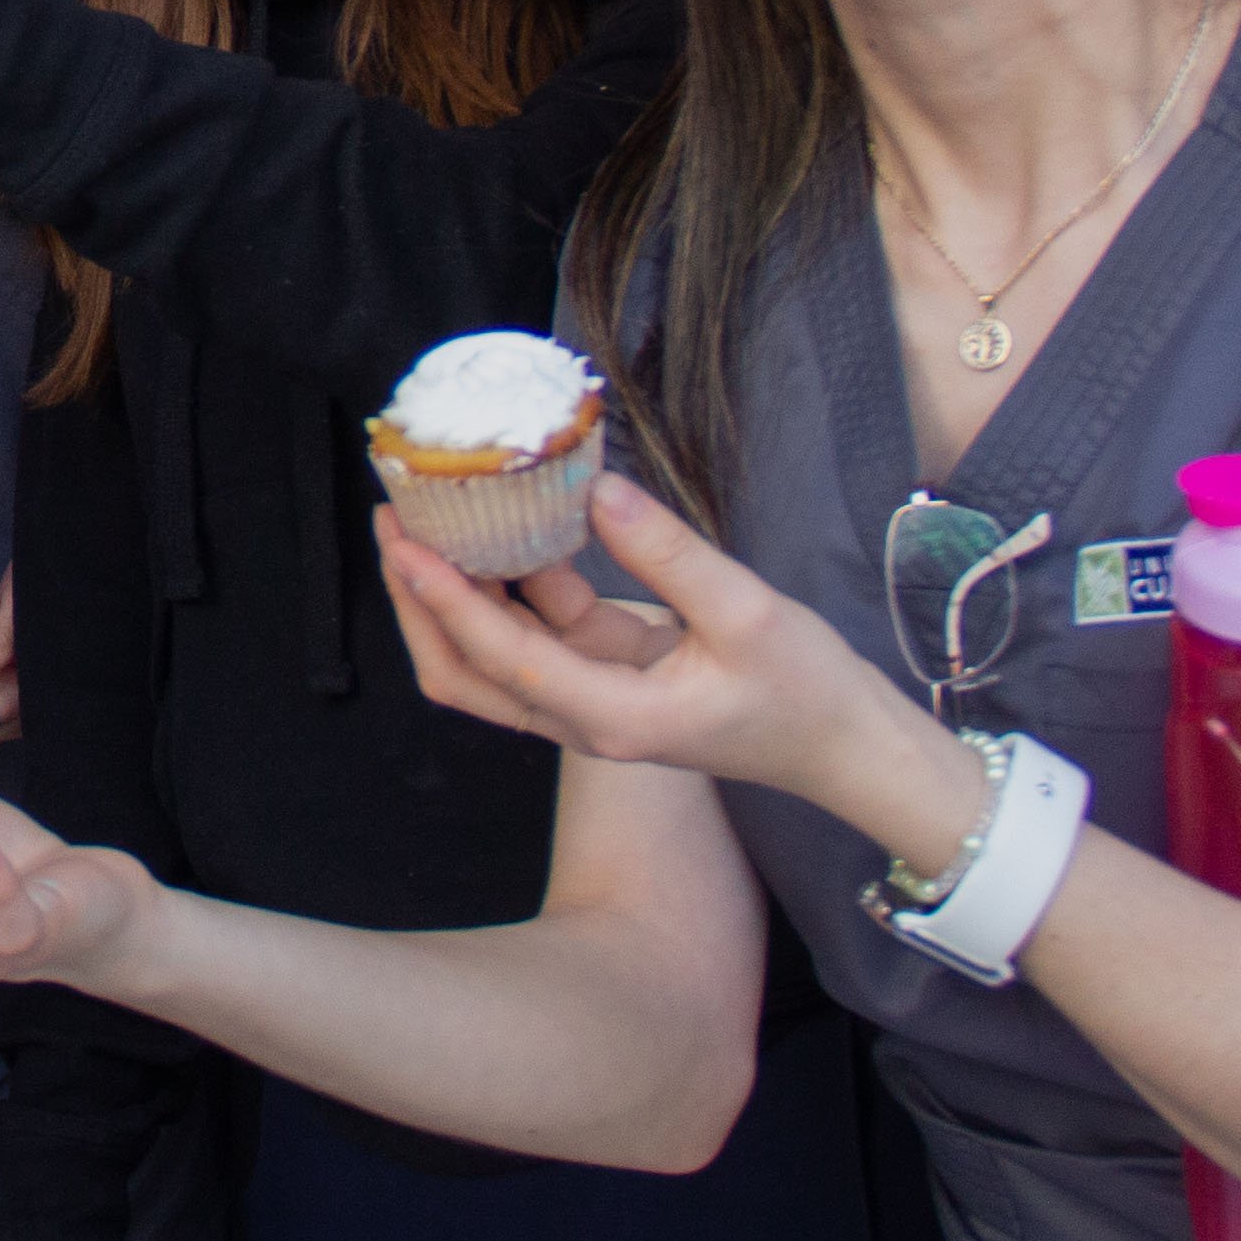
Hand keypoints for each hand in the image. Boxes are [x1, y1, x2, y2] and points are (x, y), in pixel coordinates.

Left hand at [379, 478, 974, 856]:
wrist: (847, 747)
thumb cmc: (807, 693)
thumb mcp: (748, 613)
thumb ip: (669, 555)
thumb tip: (597, 493)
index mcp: (613, 717)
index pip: (504, 658)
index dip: (445, 600)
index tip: (404, 543)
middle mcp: (586, 717)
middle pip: (468, 674)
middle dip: (419, 605)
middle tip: (394, 522)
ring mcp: (595, 698)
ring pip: (498, 653)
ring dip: (458, 593)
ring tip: (430, 516)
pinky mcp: (612, 675)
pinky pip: (545, 632)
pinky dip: (521, 584)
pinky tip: (514, 524)